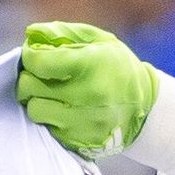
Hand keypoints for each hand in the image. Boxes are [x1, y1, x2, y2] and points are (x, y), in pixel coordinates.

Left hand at [18, 22, 158, 158]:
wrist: (144, 109)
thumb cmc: (117, 68)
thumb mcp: (98, 40)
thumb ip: (62, 33)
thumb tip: (31, 34)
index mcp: (91, 65)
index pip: (39, 62)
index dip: (30, 56)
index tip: (35, 56)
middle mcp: (86, 95)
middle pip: (29, 87)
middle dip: (29, 78)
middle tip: (41, 76)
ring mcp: (82, 122)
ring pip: (34, 110)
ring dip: (36, 100)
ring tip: (49, 94)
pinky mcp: (80, 142)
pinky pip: (47, 128)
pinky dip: (50, 118)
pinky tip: (63, 110)